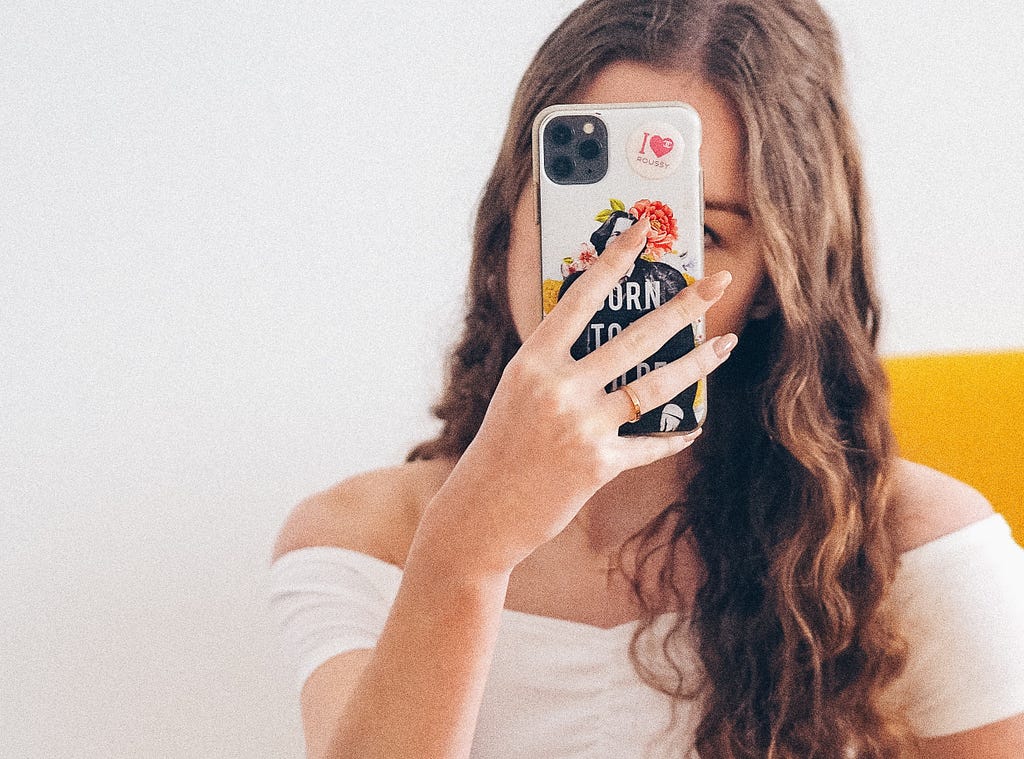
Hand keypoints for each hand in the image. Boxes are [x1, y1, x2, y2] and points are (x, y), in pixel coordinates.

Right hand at [431, 217, 736, 574]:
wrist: (482, 511)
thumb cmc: (501, 446)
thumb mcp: (519, 391)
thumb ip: (559, 364)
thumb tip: (611, 340)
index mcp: (533, 361)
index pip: (582, 297)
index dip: (616, 259)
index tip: (643, 228)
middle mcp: (559, 388)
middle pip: (636, 337)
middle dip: (685, 306)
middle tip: (717, 282)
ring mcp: (581, 427)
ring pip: (655, 386)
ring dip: (698, 363)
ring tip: (725, 344)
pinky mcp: (598, 464)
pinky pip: (650, 443)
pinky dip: (674, 435)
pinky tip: (694, 425)